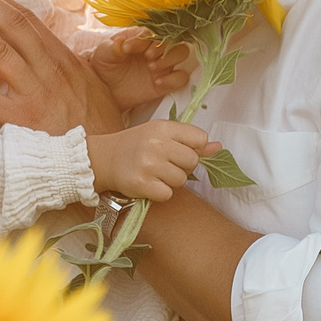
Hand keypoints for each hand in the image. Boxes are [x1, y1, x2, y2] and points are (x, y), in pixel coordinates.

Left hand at [0, 0, 122, 135]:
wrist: (108, 156)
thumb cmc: (97, 122)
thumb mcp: (87, 83)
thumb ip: (64, 64)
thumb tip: (43, 48)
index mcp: (62, 57)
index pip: (27, 18)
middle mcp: (49, 68)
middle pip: (10, 24)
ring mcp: (37, 93)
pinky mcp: (25, 120)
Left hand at [88, 29, 197, 111]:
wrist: (106, 89)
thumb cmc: (106, 66)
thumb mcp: (103, 54)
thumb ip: (112, 48)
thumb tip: (121, 43)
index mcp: (141, 37)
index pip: (151, 31)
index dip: (143, 39)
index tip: (128, 48)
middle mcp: (156, 48)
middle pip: (173, 38)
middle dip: (162, 47)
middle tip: (147, 57)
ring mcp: (163, 65)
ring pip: (181, 53)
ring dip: (169, 59)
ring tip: (151, 68)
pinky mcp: (166, 82)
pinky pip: (181, 78)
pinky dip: (173, 79)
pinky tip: (157, 83)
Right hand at [90, 121, 219, 201]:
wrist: (102, 159)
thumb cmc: (135, 145)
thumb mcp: (160, 135)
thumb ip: (190, 140)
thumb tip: (218, 147)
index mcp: (163, 127)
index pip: (200, 138)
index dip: (193, 148)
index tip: (178, 151)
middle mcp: (156, 144)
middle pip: (192, 161)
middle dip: (183, 166)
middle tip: (165, 164)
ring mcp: (149, 164)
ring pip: (181, 179)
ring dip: (171, 181)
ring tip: (155, 174)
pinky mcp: (142, 184)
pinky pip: (167, 194)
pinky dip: (160, 193)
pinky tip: (149, 184)